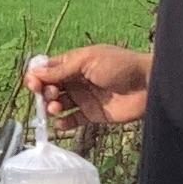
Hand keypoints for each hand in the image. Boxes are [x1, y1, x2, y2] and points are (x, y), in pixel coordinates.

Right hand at [28, 44, 150, 128]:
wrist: (148, 84)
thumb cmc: (120, 65)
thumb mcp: (88, 60)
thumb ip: (61, 69)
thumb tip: (34, 73)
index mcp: (74, 63)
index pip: (47, 70)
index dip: (37, 76)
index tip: (34, 83)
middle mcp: (76, 80)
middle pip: (49, 88)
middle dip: (44, 92)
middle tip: (50, 95)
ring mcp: (84, 98)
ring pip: (58, 105)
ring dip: (51, 107)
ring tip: (56, 108)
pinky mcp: (92, 114)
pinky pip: (72, 120)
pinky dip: (63, 123)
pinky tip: (61, 122)